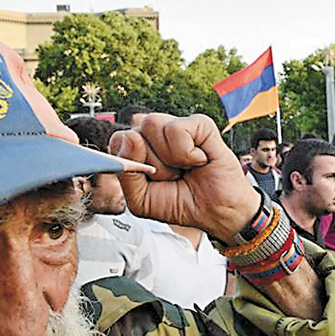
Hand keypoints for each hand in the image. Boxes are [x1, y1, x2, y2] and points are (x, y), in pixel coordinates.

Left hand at [110, 114, 260, 242]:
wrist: (217, 212)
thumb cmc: (181, 203)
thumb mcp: (141, 200)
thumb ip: (125, 174)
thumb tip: (129, 137)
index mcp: (138, 148)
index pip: (117, 140)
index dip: (130, 163)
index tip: (150, 181)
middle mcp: (155, 134)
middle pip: (133, 133)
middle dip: (151, 165)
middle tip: (172, 177)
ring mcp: (177, 126)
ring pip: (151, 125)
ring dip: (168, 159)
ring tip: (184, 169)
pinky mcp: (199, 124)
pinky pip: (177, 129)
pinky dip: (187, 154)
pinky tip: (199, 160)